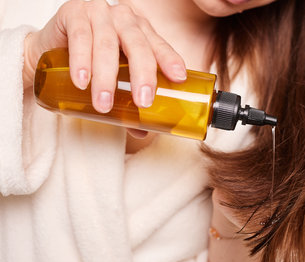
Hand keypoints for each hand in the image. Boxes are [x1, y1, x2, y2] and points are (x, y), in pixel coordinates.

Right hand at [23, 0, 185, 113]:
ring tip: (104, 104)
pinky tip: (82, 82)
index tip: (179, 78)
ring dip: (106, 78)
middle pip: (138, 45)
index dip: (169, 60)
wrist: (51, 46)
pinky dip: (81, 62)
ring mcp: (99, 13)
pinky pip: (80, 38)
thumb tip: (144, 131)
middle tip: (143, 102)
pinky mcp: (74, 13)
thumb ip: (129, 101)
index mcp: (141, 31)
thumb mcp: (116, 77)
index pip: (159, 45)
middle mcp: (124, 19)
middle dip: (142, 75)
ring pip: (107, 45)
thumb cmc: (92, 60)